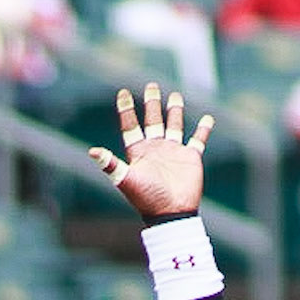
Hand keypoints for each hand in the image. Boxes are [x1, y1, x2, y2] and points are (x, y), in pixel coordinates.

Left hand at [89, 84, 213, 221]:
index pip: (131, 125)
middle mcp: (156, 148)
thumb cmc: (147, 198)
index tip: (123, 93)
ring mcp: (174, 152)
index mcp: (139, 151)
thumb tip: (92, 151)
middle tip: (151, 86)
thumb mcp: (126, 179)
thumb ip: (111, 165)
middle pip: (153, 120)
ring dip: (175, 111)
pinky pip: (198, 140)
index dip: (126, 109)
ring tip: (175, 96)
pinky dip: (203, 130)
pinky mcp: (190, 158)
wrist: (171, 214)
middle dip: (152, 103)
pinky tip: (207, 118)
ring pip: (174, 125)